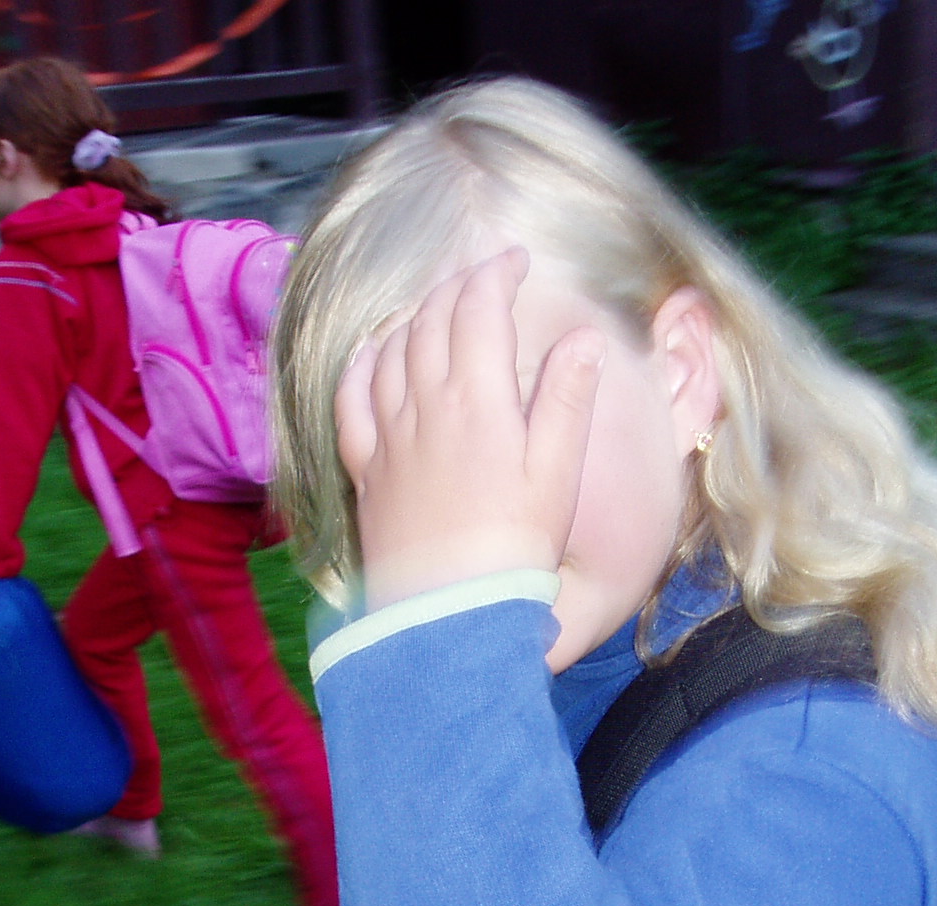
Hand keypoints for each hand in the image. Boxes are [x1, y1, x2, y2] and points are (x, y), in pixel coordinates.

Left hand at [334, 247, 604, 610]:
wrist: (450, 614)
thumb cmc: (515, 550)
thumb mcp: (558, 473)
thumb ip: (566, 399)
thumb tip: (584, 338)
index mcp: (478, 400)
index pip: (479, 309)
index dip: (496, 273)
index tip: (516, 261)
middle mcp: (425, 406)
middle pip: (433, 320)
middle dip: (458, 286)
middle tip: (484, 279)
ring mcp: (389, 437)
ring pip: (392, 350)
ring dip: (415, 315)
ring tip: (438, 305)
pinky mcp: (367, 470)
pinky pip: (352, 398)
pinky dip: (363, 363)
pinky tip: (372, 353)